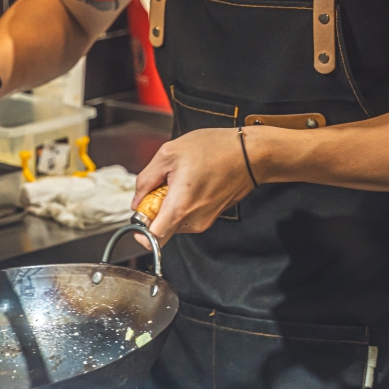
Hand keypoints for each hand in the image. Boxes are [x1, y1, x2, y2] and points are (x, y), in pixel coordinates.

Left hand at [131, 128, 256, 246]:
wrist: (250, 153)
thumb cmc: (215, 149)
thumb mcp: (169, 154)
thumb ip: (146, 180)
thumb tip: (137, 201)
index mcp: (179, 207)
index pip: (152, 239)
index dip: (140, 232)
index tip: (138, 218)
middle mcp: (192, 221)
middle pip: (161, 229)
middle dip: (155, 212)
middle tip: (161, 187)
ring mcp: (203, 221)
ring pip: (173, 223)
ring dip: (169, 207)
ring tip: (180, 181)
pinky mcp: (210, 217)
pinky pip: (187, 217)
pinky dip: (182, 205)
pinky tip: (191, 184)